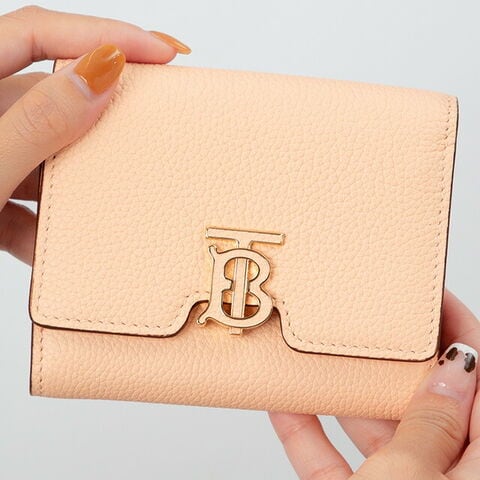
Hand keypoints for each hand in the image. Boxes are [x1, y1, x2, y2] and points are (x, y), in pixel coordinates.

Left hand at [0, 6, 189, 263]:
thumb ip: (36, 124)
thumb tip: (99, 75)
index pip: (38, 33)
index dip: (102, 33)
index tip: (162, 52)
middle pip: (51, 100)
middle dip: (103, 117)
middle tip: (156, 120)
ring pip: (46, 156)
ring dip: (76, 184)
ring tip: (113, 200)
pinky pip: (26, 201)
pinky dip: (43, 226)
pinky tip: (51, 251)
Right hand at [270, 290, 479, 478]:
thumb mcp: (413, 476)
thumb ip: (430, 423)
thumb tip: (450, 368)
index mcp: (479, 463)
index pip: (479, 379)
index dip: (459, 331)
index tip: (431, 296)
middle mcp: (445, 473)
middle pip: (419, 399)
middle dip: (390, 359)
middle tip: (366, 319)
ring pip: (371, 426)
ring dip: (341, 392)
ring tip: (317, 350)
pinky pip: (330, 457)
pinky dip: (307, 432)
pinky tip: (283, 401)